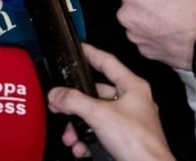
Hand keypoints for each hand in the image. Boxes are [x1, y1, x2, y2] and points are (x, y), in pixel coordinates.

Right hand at [48, 43, 173, 160]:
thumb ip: (74, 101)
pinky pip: (100, 133)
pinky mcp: (124, 139)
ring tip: (70, 135)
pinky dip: (87, 140)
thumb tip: (57, 94)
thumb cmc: (138, 141)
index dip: (91, 53)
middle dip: (76, 105)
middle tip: (59, 105)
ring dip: (79, 126)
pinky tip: (80, 148)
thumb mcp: (99, 114)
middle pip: (96, 94)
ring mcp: (128, 121)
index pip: (107, 62)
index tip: (78, 48)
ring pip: (96, 117)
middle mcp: (132, 102)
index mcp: (132, 87)